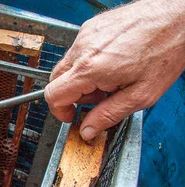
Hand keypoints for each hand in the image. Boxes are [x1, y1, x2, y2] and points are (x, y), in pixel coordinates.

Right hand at [44, 0, 184, 139]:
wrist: (177, 17)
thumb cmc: (165, 51)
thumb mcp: (141, 95)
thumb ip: (108, 115)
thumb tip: (88, 130)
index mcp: (90, 69)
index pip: (53, 95)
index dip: (59, 111)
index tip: (72, 116)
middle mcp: (83, 49)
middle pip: (56, 81)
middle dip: (73, 95)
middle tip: (98, 99)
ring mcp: (86, 35)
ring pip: (68, 65)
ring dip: (82, 78)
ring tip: (110, 78)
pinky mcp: (92, 26)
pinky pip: (79, 50)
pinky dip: (89, 61)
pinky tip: (112, 62)